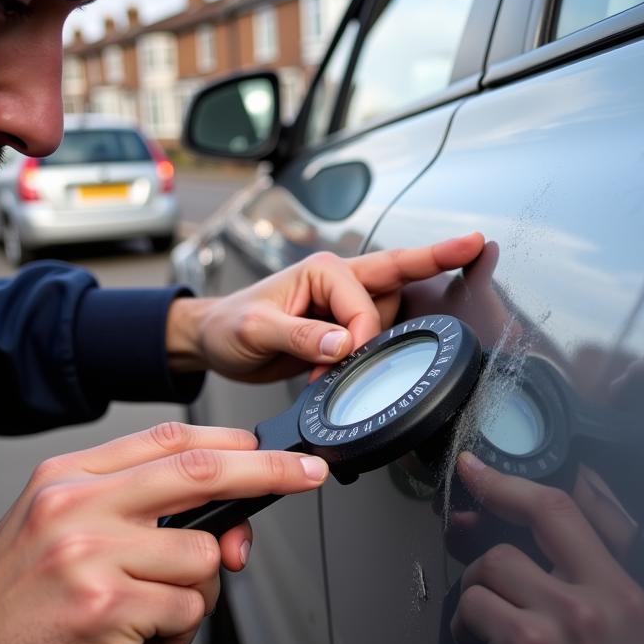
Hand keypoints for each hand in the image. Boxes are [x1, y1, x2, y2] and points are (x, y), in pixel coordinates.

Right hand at [0, 422, 328, 643]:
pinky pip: (188, 611)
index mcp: (66, 481)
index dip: (234, 443)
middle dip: (270, 472)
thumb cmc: (15, 618)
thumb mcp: (62, 540)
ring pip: (203, 556)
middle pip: (201, 471)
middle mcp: (75, 507)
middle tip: (307, 476)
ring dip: (197, 596)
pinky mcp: (104, 610)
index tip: (277, 451)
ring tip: (148, 618)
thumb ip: (140, 519)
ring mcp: (88, 556)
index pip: (169, 440)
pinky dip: (177, 634)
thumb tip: (228, 526)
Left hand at [166, 232, 484, 381]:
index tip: (349, 359)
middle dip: (414, 287)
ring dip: (372, 347)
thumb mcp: (256, 329)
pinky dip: (367, 358)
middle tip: (428, 285)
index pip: (363, 302)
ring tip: (328, 369)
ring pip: (389, 317)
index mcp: (321, 271)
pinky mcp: (342, 330)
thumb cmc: (227, 326)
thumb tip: (342, 345)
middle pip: (395, 285)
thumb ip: (300, 336)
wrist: (215, 344)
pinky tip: (340, 372)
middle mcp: (338, 283)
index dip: (363, 334)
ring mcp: (342, 306)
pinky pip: (374, 338)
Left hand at [451, 453, 643, 643]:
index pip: (569, 512)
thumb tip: (539, 566)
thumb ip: (596, 598)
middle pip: (530, 519)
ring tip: (486, 640)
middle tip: (460, 514)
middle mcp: (597, 595)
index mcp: (627, 591)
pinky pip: (471, 612)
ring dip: (477, 598)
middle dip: (488, 505)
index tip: (482, 470)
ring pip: (490, 569)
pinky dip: (466, 638)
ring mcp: (560, 618)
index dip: (517, 483)